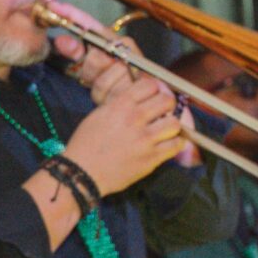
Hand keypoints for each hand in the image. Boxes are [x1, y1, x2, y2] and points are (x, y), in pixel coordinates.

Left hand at [42, 0, 137, 100]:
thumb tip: (60, 40)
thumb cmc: (121, 82)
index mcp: (115, 40)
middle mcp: (126, 47)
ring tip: (109, 89)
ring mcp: (136, 66)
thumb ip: (77, 52)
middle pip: (94, 57)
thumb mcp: (95, 66)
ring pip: (101, 79)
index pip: (92, 24)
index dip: (73, 15)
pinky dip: (107, 98)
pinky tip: (115, 97)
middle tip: (96, 77)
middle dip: (90, 71)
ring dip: (99, 89)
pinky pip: (109, 94)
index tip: (56, 8)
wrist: (149, 99)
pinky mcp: (141, 84)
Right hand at [63, 75, 184, 194]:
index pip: (149, 85)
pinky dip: (175, 143)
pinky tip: (169, 143)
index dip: (154, 89)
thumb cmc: (86, 144)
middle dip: (166, 104)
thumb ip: (120, 104)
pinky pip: (175, 146)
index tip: (153, 95)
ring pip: (175, 123)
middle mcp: (135, 119)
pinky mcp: (151, 158)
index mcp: (120, 105)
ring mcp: (145, 139)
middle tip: (163, 111)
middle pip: (166, 101)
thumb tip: (139, 99)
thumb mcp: (99, 114)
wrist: (82, 172)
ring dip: (172, 125)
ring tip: (166, 129)